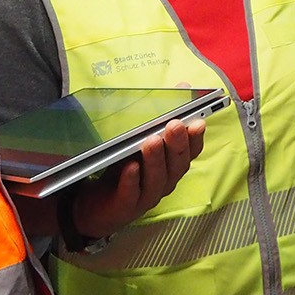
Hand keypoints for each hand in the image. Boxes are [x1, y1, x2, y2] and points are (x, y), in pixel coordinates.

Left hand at [72, 117, 206, 239]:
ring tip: (152, 140)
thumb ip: (161, 117)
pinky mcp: (126, 207)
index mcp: (171, 165)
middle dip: (177, 144)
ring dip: (156, 159)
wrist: (97, 204)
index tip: (198, 121)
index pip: (190, 152)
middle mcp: (164, 181)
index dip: (195, 138)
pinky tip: (131, 166)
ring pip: (157, 179)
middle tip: (175, 125)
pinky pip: (131, 194)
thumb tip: (183, 87)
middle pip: (177, 165)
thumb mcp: (141, 140)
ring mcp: (146, 196)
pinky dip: (132, 180)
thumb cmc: (124, 169)